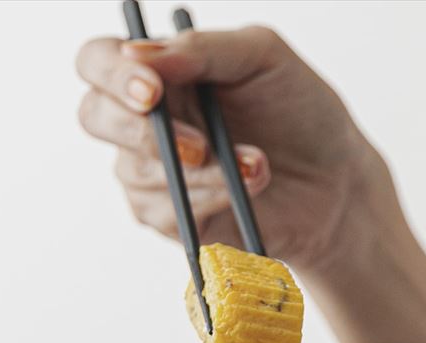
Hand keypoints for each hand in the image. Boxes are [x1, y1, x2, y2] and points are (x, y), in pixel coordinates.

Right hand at [74, 26, 381, 272]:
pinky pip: (159, 208)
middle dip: (139, 132)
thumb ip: (203, 47)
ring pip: (134, 168)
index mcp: (160, 68)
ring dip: (201, 171)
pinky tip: (244, 189)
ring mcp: (148, 166)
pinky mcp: (163, 212)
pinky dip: (207, 198)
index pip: (100, 59)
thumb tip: (138, 53)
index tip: (152, 91)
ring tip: (256, 164)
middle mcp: (145, 116)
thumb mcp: (262, 57)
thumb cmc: (299, 111)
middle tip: (196, 145)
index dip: (112, 74)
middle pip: (93, 115)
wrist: (332, 182)